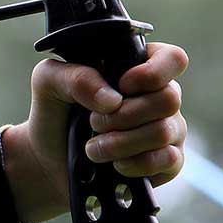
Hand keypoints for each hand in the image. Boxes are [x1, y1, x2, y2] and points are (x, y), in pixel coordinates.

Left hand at [0, 42, 188, 222]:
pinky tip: (115, 164)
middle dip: (123, 115)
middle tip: (93, 123)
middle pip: (168, 99)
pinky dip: (134, 164)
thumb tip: (112, 99)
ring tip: (94, 147)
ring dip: (120, 143)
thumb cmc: (55, 113)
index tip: (121, 86)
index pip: (173, 59)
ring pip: (163, 131)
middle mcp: (159, 96)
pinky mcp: (168, 161)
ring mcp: (169, 129)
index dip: (151, 73)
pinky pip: (168, 160)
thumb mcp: (49, 83)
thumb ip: (76, 77)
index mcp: (138, 67)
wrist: (49, 160)